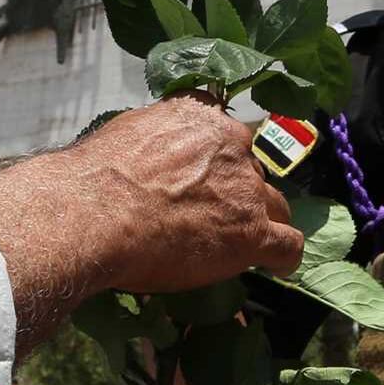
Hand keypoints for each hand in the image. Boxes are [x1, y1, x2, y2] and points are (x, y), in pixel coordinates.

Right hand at [63, 98, 302, 290]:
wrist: (96, 214)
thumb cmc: (97, 178)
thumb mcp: (127, 135)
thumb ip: (155, 140)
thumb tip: (151, 156)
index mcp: (201, 118)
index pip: (226, 133)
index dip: (219, 160)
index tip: (208, 176)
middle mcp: (232, 147)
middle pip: (250, 171)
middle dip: (236, 192)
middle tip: (210, 215)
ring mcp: (246, 190)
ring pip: (273, 206)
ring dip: (258, 221)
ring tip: (240, 242)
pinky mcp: (252, 232)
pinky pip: (287, 245)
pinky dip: (283, 258)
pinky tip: (277, 267)